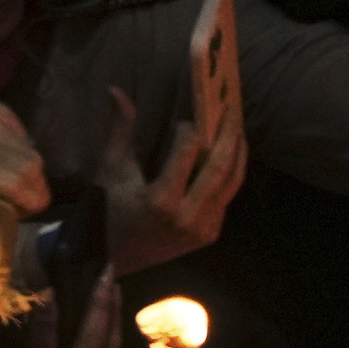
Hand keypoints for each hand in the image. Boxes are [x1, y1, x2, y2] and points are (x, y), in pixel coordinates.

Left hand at [0, 85, 48, 212]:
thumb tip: (3, 234)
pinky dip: (17, 150)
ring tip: (6, 179)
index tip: (17, 214)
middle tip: (15, 200)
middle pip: (35, 170)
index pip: (32, 192)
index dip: (30, 207)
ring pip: (32, 152)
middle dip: (32, 189)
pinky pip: (22, 136)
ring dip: (26, 171)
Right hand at [94, 75, 243, 274]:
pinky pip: (227, 196)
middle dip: (227, 135)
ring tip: (236, 125)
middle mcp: (187, 217)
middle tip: (230, 109)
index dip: (190, 132)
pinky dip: (231, 171)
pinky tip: (232, 151)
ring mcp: (204, 228)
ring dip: (237, 151)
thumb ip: (119, 131)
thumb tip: (117, 91)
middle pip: (218, 168)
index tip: (187, 119)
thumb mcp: (112, 170)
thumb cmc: (111, 208)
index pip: (185, 156)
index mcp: (160, 202)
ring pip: (230, 182)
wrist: (119, 257)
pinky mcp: (212, 233)